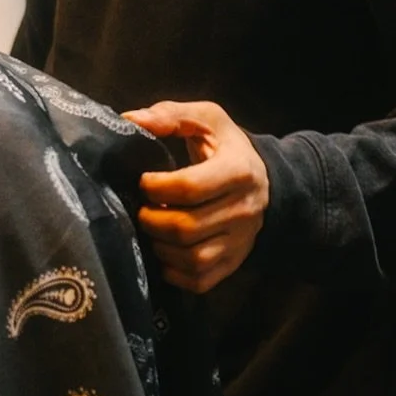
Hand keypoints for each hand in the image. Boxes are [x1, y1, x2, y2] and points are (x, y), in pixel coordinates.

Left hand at [123, 99, 269, 294]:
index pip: (190, 187)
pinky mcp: (234, 262)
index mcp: (239, 171)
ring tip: (151, 229)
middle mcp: (245, 210)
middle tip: (142, 208)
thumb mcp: (207, 119)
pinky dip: (174, 272)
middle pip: (187, 227)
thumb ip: (170, 115)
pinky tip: (164, 252)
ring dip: (160, 247)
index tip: (144, 181)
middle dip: (151, 220)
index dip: (156, 187)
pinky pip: (200, 280)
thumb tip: (130, 120)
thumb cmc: (226, 148)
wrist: (265, 181)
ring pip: (193, 258)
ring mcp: (242, 241)